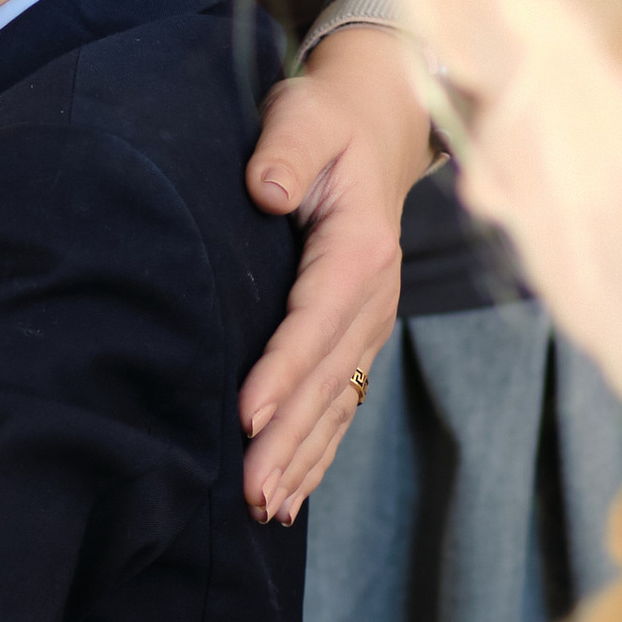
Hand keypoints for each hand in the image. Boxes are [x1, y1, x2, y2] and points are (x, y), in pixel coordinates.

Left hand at [240, 23, 429, 522]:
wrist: (377, 125)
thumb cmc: (327, 119)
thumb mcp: (305, 114)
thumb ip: (287, 149)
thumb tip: (265, 188)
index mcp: (361, 247)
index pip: (314, 319)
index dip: (281, 370)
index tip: (245, 415)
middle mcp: (375, 295)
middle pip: (328, 378)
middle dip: (288, 439)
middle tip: (248, 489)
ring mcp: (370, 321)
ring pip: (337, 402)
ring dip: (302, 459)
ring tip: (264, 507)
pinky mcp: (358, 335)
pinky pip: (341, 402)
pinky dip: (318, 452)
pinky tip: (291, 494)